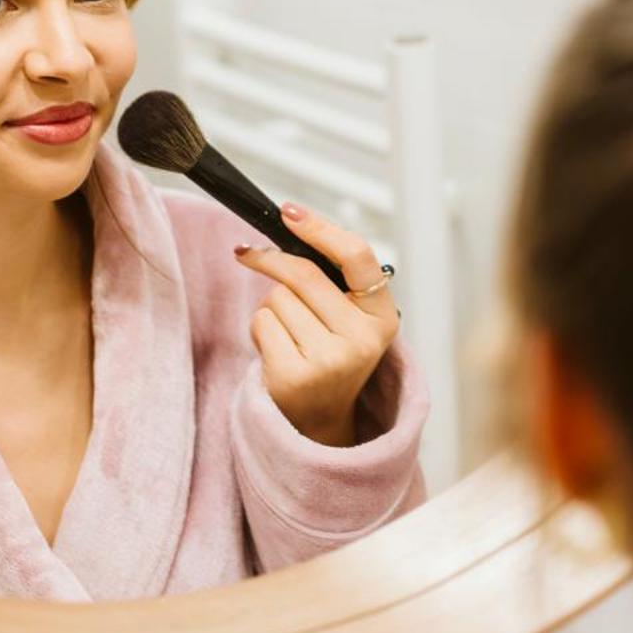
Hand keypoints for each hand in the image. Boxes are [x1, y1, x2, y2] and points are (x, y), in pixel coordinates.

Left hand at [233, 202, 400, 446]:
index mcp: (383, 318)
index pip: (357, 256)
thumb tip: (289, 224)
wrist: (320, 420)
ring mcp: (329, 361)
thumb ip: (333, 279)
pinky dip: (259, 330)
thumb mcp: (349, 319)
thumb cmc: (331, 356)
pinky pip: (260, 323)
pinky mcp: (293, 376)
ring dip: (270, 308)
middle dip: (271, 261)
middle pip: (304, 274)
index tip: (290, 212)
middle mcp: (362, 341)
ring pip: (276, 299)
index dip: (321, 228)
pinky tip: (276, 351)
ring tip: (288, 335)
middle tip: (250, 254)